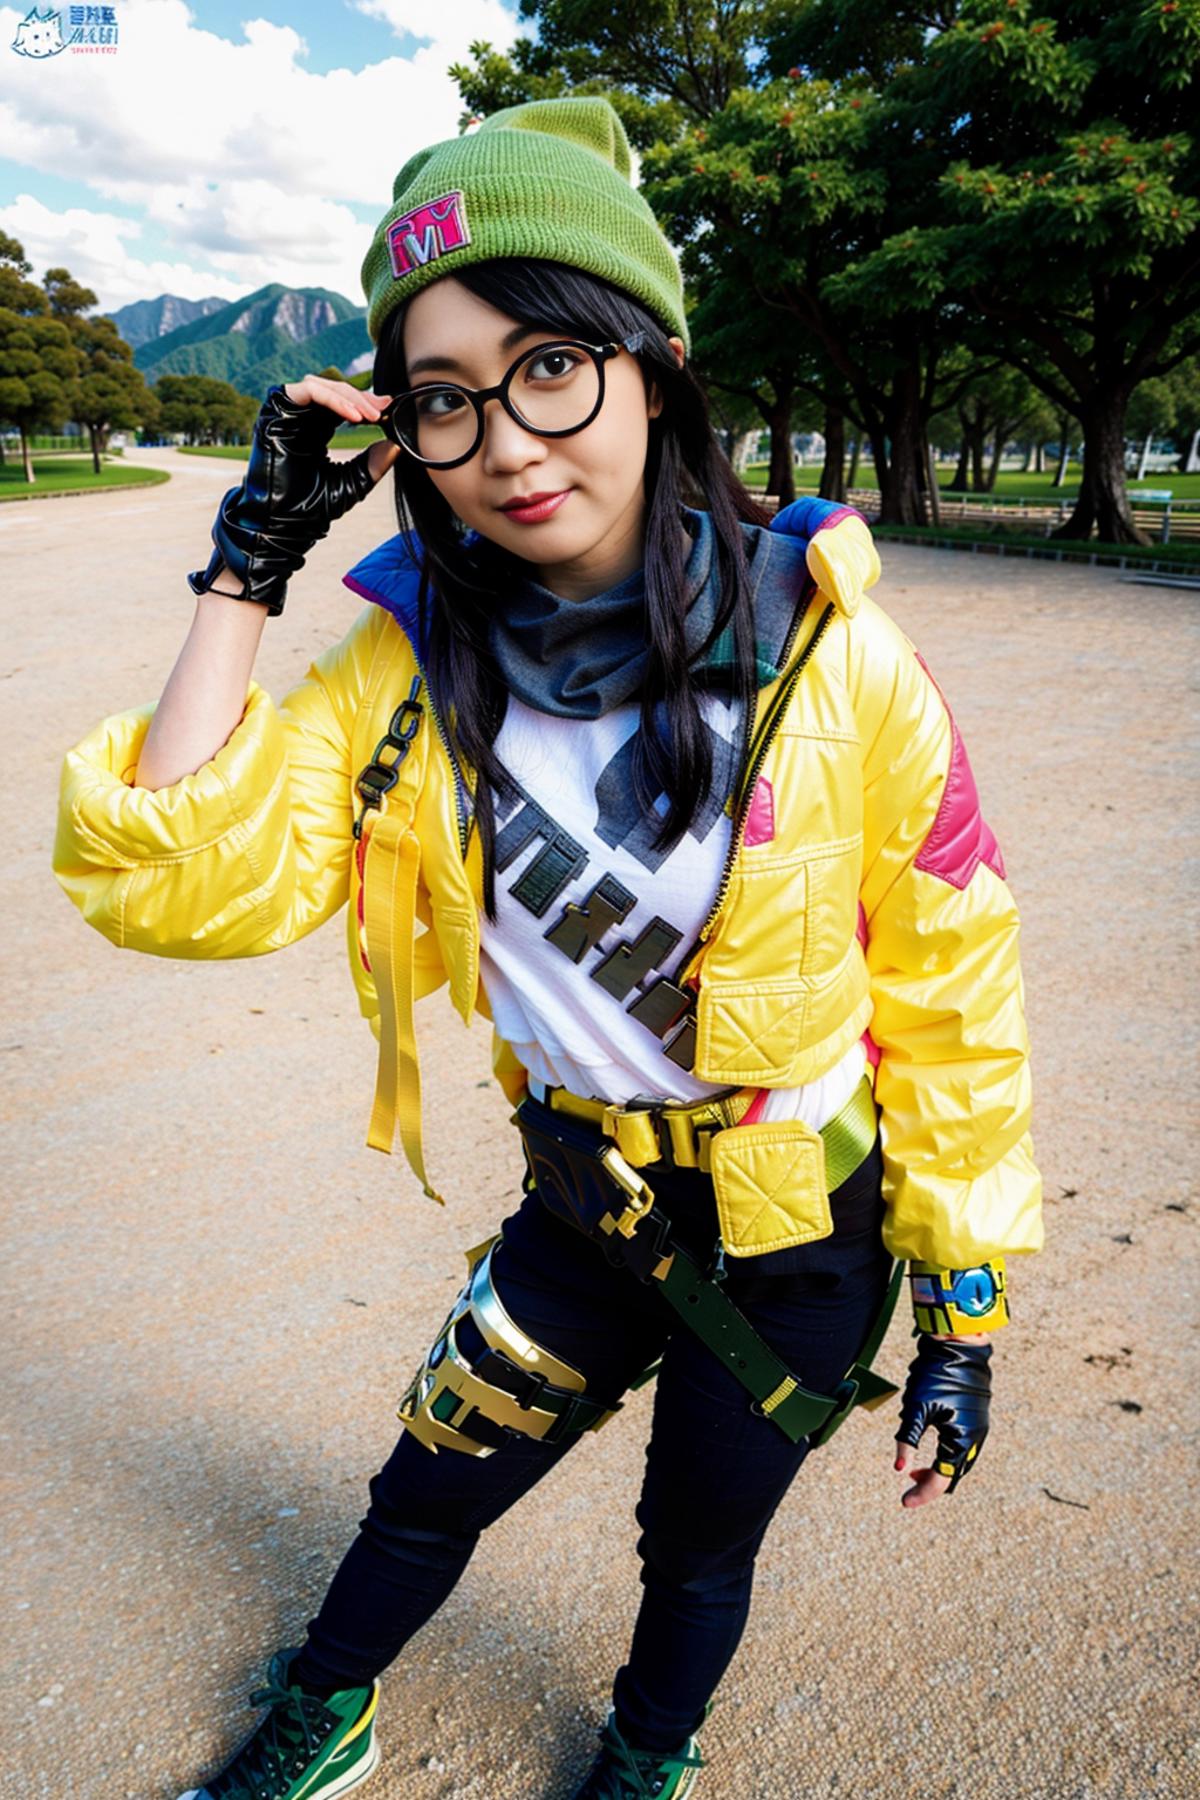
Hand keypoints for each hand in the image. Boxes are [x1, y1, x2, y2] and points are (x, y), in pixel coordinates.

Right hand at [187, 376, 399, 615]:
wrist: (281, 523)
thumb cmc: (310, 507)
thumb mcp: (353, 482)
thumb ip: (373, 463)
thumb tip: (396, 444)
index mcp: (314, 430)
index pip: (341, 404)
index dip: (365, 403)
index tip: (389, 410)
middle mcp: (299, 418)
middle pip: (332, 390)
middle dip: (361, 398)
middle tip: (383, 410)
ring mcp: (285, 414)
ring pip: (320, 385)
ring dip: (349, 397)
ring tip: (371, 416)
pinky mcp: (274, 412)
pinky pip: (307, 391)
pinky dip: (333, 400)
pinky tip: (354, 417)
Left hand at [893, 1333, 992, 1509]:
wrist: (959, 1347)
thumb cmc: (936, 1376)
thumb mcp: (916, 1408)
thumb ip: (908, 1439)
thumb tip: (899, 1468)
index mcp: (960, 1439)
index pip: (941, 1479)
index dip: (922, 1492)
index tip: (904, 1501)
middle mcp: (974, 1438)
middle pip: (953, 1474)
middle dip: (930, 1483)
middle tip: (908, 1486)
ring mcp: (978, 1428)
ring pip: (958, 1462)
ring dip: (938, 1469)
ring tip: (914, 1469)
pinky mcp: (976, 1418)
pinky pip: (963, 1447)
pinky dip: (946, 1455)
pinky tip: (932, 1447)